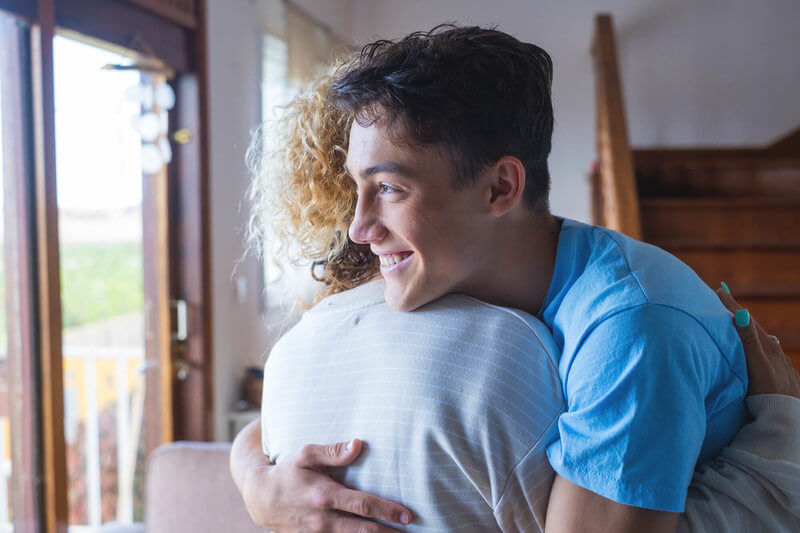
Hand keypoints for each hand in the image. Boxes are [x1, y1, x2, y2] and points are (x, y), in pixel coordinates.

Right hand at [241, 439, 411, 531]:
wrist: (260, 499)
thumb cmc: (286, 471)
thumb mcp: (305, 455)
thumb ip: (332, 451)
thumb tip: (358, 445)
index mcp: (324, 496)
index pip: (362, 505)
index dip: (386, 511)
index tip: (407, 515)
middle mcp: (323, 519)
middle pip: (363, 530)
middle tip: (410, 532)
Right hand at [716, 286, 799, 398]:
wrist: (787, 419)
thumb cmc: (769, 394)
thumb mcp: (757, 365)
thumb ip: (748, 341)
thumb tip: (743, 314)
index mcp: (767, 347)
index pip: (747, 321)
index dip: (732, 305)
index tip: (719, 290)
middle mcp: (775, 353)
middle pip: (755, 329)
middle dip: (739, 315)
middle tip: (724, 302)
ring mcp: (778, 365)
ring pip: (761, 342)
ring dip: (747, 331)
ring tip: (736, 324)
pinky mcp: (780, 376)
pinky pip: (765, 355)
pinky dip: (755, 347)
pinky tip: (755, 352)